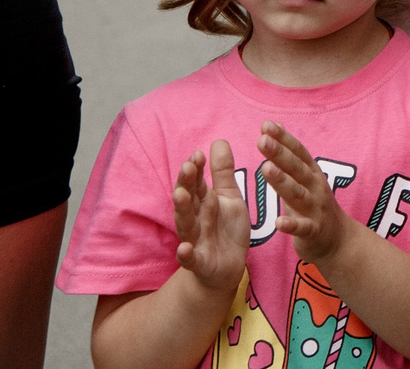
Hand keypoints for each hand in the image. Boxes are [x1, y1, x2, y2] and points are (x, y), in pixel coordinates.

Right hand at [171, 139, 249, 294]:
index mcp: (204, 203)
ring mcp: (195, 241)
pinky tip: (184, 248)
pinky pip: (191, 259)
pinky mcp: (200, 263)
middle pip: (188, 200)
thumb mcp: (229, 197)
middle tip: (187, 167)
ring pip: (185, 224)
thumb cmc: (225, 228)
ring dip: (181, 210)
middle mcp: (196, 219)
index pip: (196, 183)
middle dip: (185, 184)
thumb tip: (218, 140)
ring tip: (180, 195)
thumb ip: (223, 172)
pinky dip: (186, 255)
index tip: (198, 154)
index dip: (196, 170)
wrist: (228, 268)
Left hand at [260, 122, 351, 266]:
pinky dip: (291, 224)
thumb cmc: (315, 207)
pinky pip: (302, 228)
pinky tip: (279, 222)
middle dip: (280, 153)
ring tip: (266, 169)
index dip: (284, 138)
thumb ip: (289, 163)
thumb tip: (270, 137)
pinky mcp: (313, 231)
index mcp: (312, 175)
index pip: (298, 152)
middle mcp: (316, 188)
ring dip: (282, 181)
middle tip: (262, 140)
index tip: (266, 124)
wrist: (338, 241)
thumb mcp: (305, 182)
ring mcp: (316, 209)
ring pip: (297, 194)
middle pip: (296, 168)